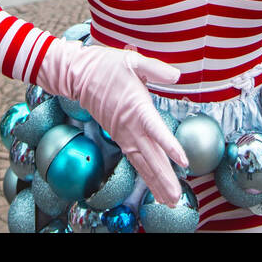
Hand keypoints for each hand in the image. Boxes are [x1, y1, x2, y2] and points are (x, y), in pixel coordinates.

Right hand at [36, 38, 187, 206]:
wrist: (78, 75)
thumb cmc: (106, 65)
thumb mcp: (133, 60)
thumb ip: (156, 69)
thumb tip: (177, 76)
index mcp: (136, 107)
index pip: (156, 130)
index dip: (170, 146)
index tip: (183, 161)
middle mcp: (130, 126)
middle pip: (150, 157)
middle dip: (164, 178)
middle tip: (178, 199)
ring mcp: (123, 134)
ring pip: (142, 163)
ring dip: (156, 183)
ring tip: (170, 201)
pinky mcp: (119, 136)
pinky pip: (135, 160)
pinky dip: (146, 175)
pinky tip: (155, 187)